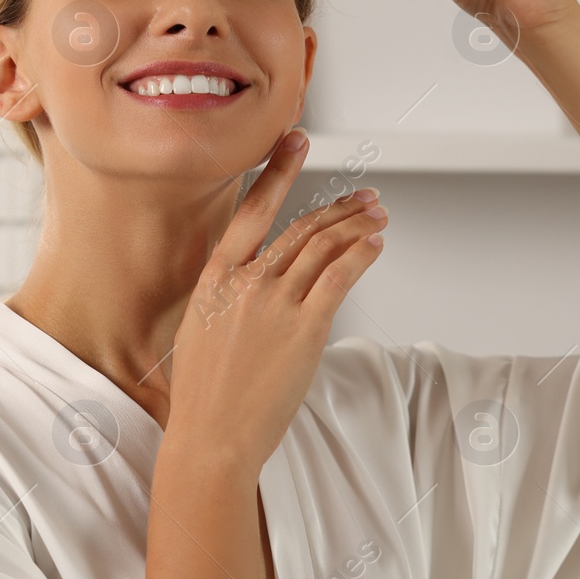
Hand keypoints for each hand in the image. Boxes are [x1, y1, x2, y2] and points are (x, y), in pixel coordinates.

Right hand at [165, 130, 387, 473]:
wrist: (211, 436)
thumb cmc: (205, 395)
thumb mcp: (202, 329)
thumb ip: (228, 297)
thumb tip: (255, 283)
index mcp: (216, 278)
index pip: (251, 210)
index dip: (278, 171)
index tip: (296, 142)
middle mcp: (246, 282)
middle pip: (301, 228)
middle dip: (339, 207)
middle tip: (364, 196)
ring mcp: (275, 303)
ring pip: (324, 247)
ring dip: (357, 226)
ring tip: (378, 215)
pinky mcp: (305, 328)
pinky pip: (340, 276)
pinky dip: (361, 255)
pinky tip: (374, 245)